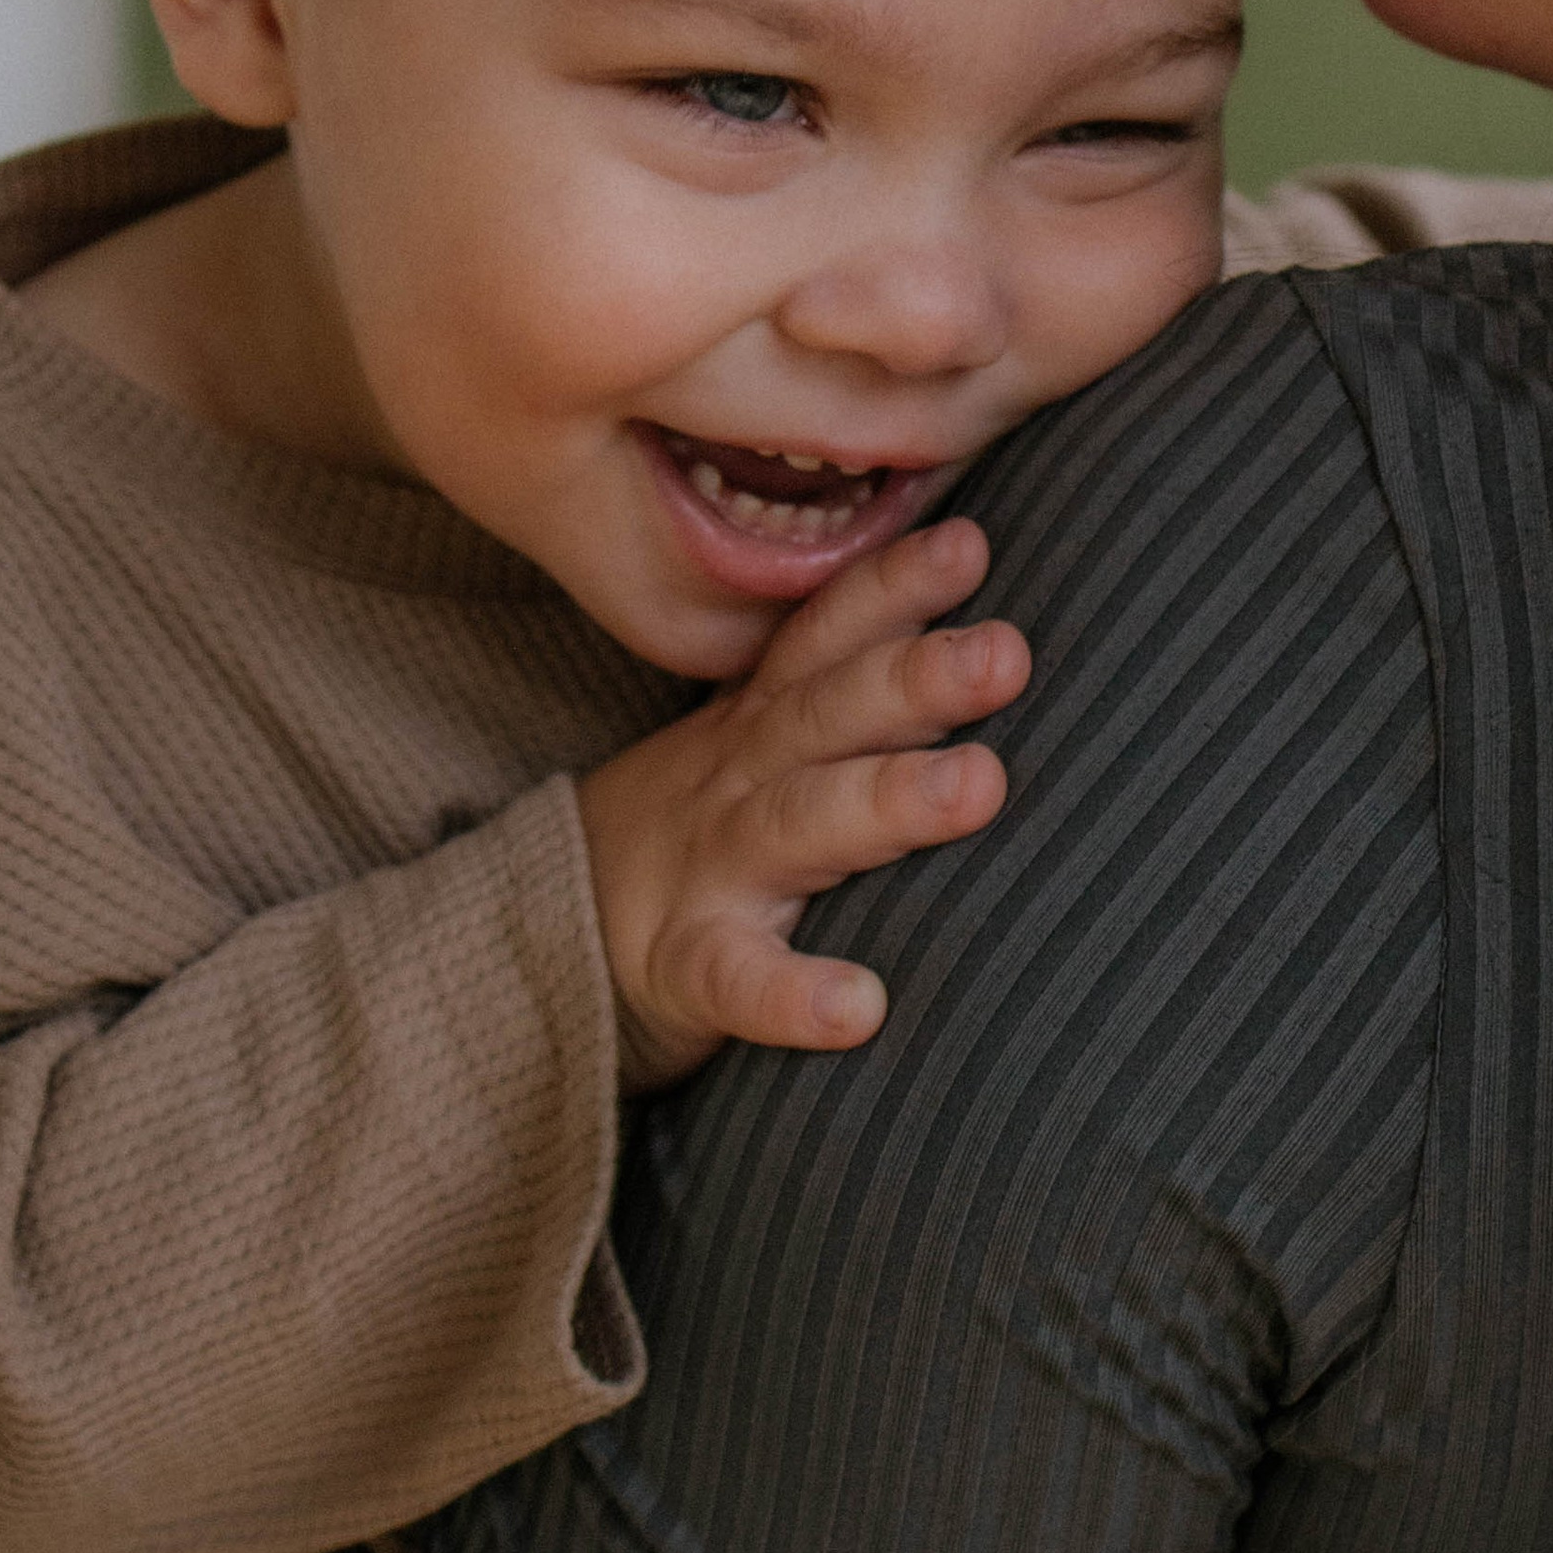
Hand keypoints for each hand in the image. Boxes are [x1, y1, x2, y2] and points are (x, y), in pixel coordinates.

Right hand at [577, 518, 1026, 1089]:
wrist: (545, 931)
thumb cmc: (699, 824)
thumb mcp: (757, 732)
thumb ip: (846, 672)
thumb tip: (976, 583)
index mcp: (767, 717)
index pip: (829, 634)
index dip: (894, 584)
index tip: (968, 544)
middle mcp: (742, 774)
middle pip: (832, 711)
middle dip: (918, 676)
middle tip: (1006, 654)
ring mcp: (711, 867)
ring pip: (803, 823)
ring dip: (889, 799)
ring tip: (978, 787)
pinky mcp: (686, 966)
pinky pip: (738, 979)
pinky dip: (794, 995)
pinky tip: (859, 1009)